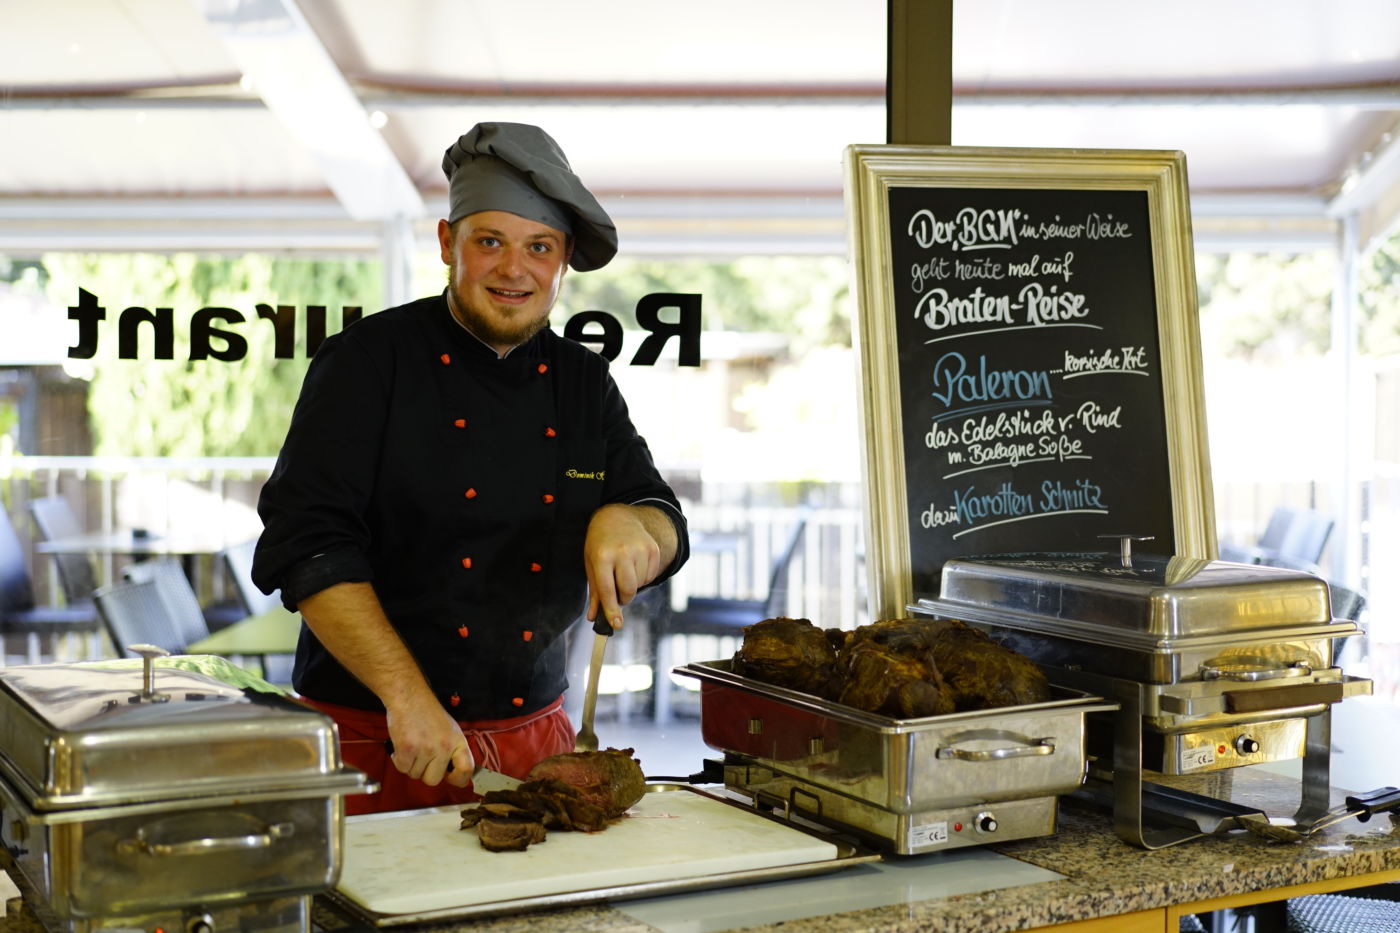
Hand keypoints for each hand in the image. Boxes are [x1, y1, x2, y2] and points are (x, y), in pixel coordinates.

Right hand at [384, 700, 475, 787]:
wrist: (409, 697)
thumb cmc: (428, 713)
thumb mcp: (450, 730)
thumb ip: (453, 750)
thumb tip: (452, 773)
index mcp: (458, 741)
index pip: (466, 770)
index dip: (458, 779)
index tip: (449, 777)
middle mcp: (444, 747)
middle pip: (434, 780)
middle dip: (425, 772)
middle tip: (422, 758)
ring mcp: (426, 749)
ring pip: (416, 775)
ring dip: (411, 765)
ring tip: (413, 747)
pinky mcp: (407, 749)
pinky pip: (403, 769)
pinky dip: (399, 760)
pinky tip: (402, 747)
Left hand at [583, 504, 664, 629]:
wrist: (617, 518)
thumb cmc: (600, 545)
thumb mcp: (591, 565)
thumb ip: (595, 592)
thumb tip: (593, 618)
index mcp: (602, 556)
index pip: (608, 590)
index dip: (611, 609)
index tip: (616, 624)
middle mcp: (622, 552)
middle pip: (628, 590)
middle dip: (624, 598)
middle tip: (618, 592)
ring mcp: (640, 549)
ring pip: (640, 584)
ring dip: (632, 586)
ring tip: (624, 571)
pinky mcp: (652, 549)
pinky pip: (650, 576)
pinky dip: (642, 577)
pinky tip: (634, 564)